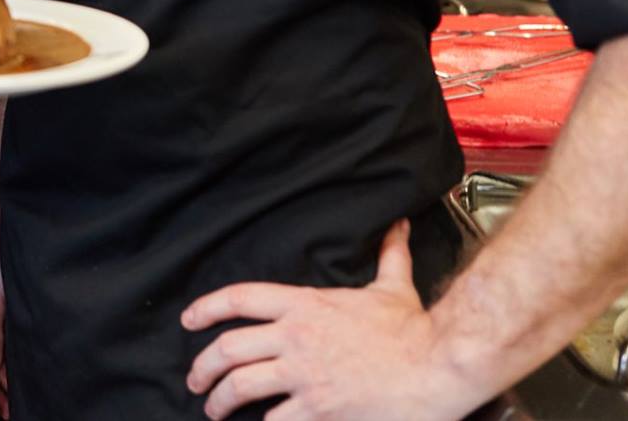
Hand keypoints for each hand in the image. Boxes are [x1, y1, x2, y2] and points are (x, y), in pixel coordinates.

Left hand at [182, 220, 487, 420]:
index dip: (206, 308)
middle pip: (228, 348)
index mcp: (305, 305)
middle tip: (195, 380)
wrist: (438, 365)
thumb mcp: (393, 286)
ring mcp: (304, 374)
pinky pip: (274, 420)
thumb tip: (397, 225)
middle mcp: (296, 337)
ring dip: (220, 400)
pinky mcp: (319, 409)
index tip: (188, 320)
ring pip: (241, 386)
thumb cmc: (414, 329)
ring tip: (213, 409)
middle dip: (203, 367)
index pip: (240, 298)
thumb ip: (388, 255)